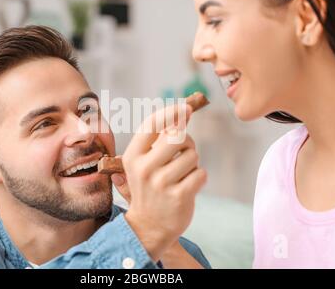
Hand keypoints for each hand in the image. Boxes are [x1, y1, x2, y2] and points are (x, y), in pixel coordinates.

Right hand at [122, 103, 206, 261]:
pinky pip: (201, 174)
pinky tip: (187, 187)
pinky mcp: (179, 197)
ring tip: (181, 175)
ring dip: (193, 164)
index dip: (171, 112)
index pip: (152, 124)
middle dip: (187, 142)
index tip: (186, 108)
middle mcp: (144, 168)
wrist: (148, 226)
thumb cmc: (149, 188)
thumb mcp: (143, 163)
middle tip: (182, 154)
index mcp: (132, 156)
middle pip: (178, 137)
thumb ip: (159, 139)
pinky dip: (199, 178)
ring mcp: (161, 183)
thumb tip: (184, 111)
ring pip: (192, 156)